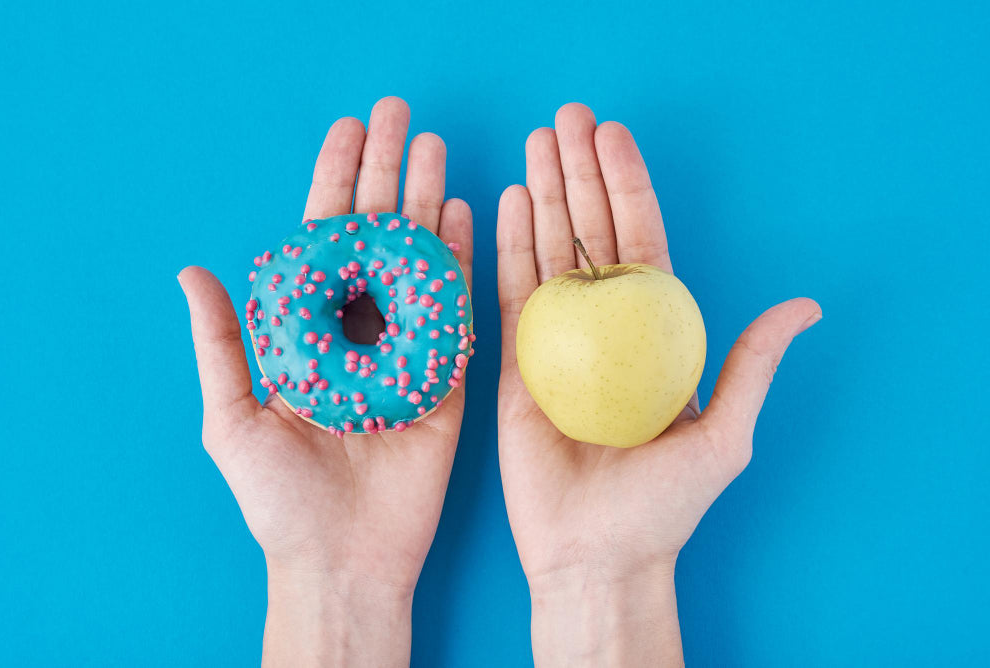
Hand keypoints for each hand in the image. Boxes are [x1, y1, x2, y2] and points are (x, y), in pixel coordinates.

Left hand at [179, 97, 471, 666]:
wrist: (342, 561)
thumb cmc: (280, 499)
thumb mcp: (232, 419)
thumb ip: (221, 344)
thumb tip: (192, 270)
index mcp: (308, 335)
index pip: (322, 241)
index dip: (334, 184)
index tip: (349, 132)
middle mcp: (359, 333)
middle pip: (376, 238)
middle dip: (388, 176)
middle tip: (403, 119)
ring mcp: (408, 351)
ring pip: (420, 261)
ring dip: (428, 204)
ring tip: (437, 150)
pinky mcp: (448, 380)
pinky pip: (459, 311)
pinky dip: (464, 261)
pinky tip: (467, 215)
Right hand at [496, 103, 820, 665]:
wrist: (597, 556)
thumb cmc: (664, 505)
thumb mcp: (724, 435)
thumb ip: (751, 365)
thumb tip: (803, 307)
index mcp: (652, 335)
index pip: (640, 243)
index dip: (627, 186)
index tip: (610, 135)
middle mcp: (603, 330)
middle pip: (589, 236)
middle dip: (577, 174)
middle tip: (563, 117)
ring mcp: (556, 344)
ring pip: (547, 255)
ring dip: (540, 196)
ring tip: (533, 142)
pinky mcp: (513, 366)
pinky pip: (508, 298)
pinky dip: (506, 249)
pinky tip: (504, 201)